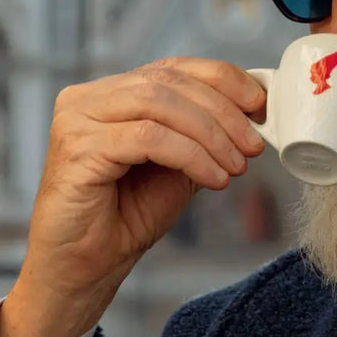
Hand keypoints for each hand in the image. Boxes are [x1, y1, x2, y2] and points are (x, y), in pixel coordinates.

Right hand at [0, 58, 265, 336]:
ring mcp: (78, 119)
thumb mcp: (178, 165)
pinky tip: (214, 179)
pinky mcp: (77, 147)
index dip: (223, 80)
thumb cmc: (126, 217)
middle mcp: (89, 97)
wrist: (86, 267)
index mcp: (113, 93)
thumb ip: (203, 134)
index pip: (175, 69)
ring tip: (236, 166)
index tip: (259, 105)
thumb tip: (251, 115)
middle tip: (253, 144)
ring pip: (161, 105)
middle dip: (223, 112)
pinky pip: (149, 138)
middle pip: (170, 83)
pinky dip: (191, 156)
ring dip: (210, 135)